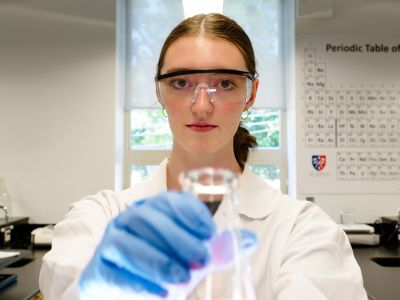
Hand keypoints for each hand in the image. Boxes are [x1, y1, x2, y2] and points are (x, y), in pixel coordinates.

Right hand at [79, 191, 215, 298]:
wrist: (128, 287)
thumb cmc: (163, 264)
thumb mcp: (193, 257)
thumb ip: (217, 249)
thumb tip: (249, 240)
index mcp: (152, 210)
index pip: (168, 200)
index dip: (189, 213)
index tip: (210, 232)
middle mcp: (128, 220)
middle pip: (148, 219)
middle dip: (178, 239)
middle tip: (202, 260)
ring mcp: (110, 242)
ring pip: (128, 244)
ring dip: (158, 261)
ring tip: (182, 279)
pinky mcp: (97, 269)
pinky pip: (113, 273)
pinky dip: (138, 284)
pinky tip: (160, 294)